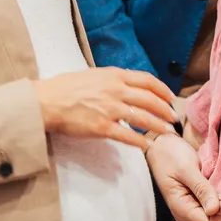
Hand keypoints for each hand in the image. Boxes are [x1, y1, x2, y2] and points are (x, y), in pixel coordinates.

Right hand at [34, 68, 176, 150]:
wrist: (46, 101)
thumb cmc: (65, 87)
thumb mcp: (93, 75)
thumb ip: (112, 80)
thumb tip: (126, 85)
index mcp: (114, 76)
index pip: (147, 80)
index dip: (162, 90)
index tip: (170, 97)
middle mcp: (116, 90)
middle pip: (150, 100)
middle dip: (165, 110)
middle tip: (173, 118)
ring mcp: (110, 110)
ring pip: (143, 118)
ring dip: (158, 126)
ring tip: (167, 132)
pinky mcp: (102, 128)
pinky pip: (128, 136)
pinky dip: (140, 142)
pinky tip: (147, 146)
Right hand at [146, 134, 220, 220]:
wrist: (159, 147)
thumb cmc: (170, 155)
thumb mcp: (187, 169)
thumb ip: (201, 189)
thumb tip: (215, 209)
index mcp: (182, 210)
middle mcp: (187, 216)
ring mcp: (191, 210)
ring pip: (217, 217)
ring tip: (220, 182)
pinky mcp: (195, 203)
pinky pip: (213, 208)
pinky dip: (219, 198)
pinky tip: (218, 184)